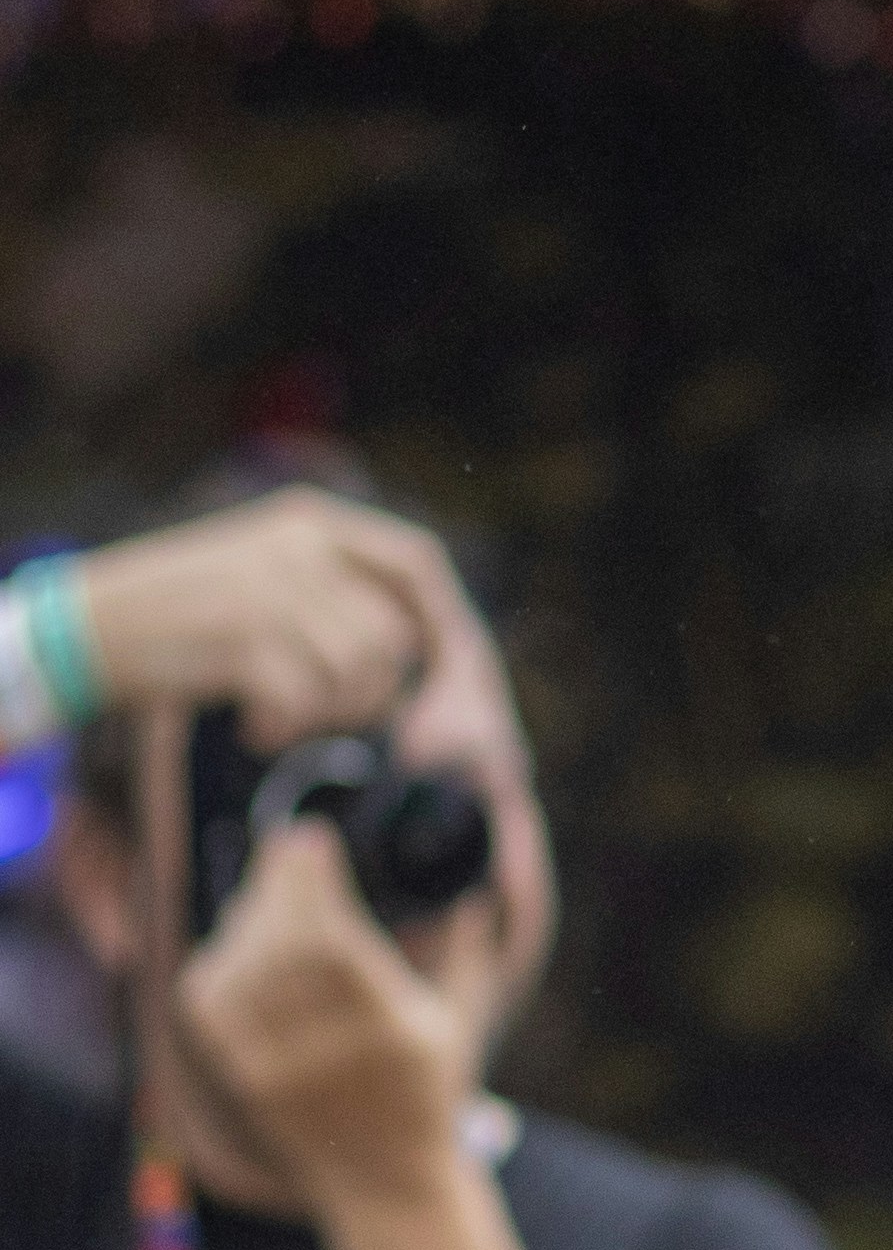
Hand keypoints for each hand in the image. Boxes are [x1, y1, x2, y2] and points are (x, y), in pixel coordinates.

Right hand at [72, 490, 466, 745]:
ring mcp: (270, 589)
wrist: (93, 624)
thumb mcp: (265, 568)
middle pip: (394, 635)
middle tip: (328, 711)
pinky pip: (307, 699)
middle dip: (377, 691)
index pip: (415, 560)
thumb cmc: (185, 608)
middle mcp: (298, 547)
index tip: (442, 667)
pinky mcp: (243, 636)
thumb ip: (336, 586)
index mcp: (309, 521)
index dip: (442, 618)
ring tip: (285, 718)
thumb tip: (426, 637)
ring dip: (331, 714)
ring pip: (361, 672)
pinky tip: (256, 728)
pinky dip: (286, 728)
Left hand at [172, 820, 490, 1216]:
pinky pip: (212, 1003)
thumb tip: (475, 892)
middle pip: (284, 947)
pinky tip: (240, 940)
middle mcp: (334, 1051)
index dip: (312, 883)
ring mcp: (282, 1068)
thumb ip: (466, 955)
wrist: (385, 1182)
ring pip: (244, 969)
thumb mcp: (460, 1025)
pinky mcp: (244, 1078)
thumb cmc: (429, 1096)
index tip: (311, 837)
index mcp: (393, 1032)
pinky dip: (221, 959)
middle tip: (285, 846)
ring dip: (250, 917)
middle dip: (278, 884)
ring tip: (269, 891)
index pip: (334, 942)